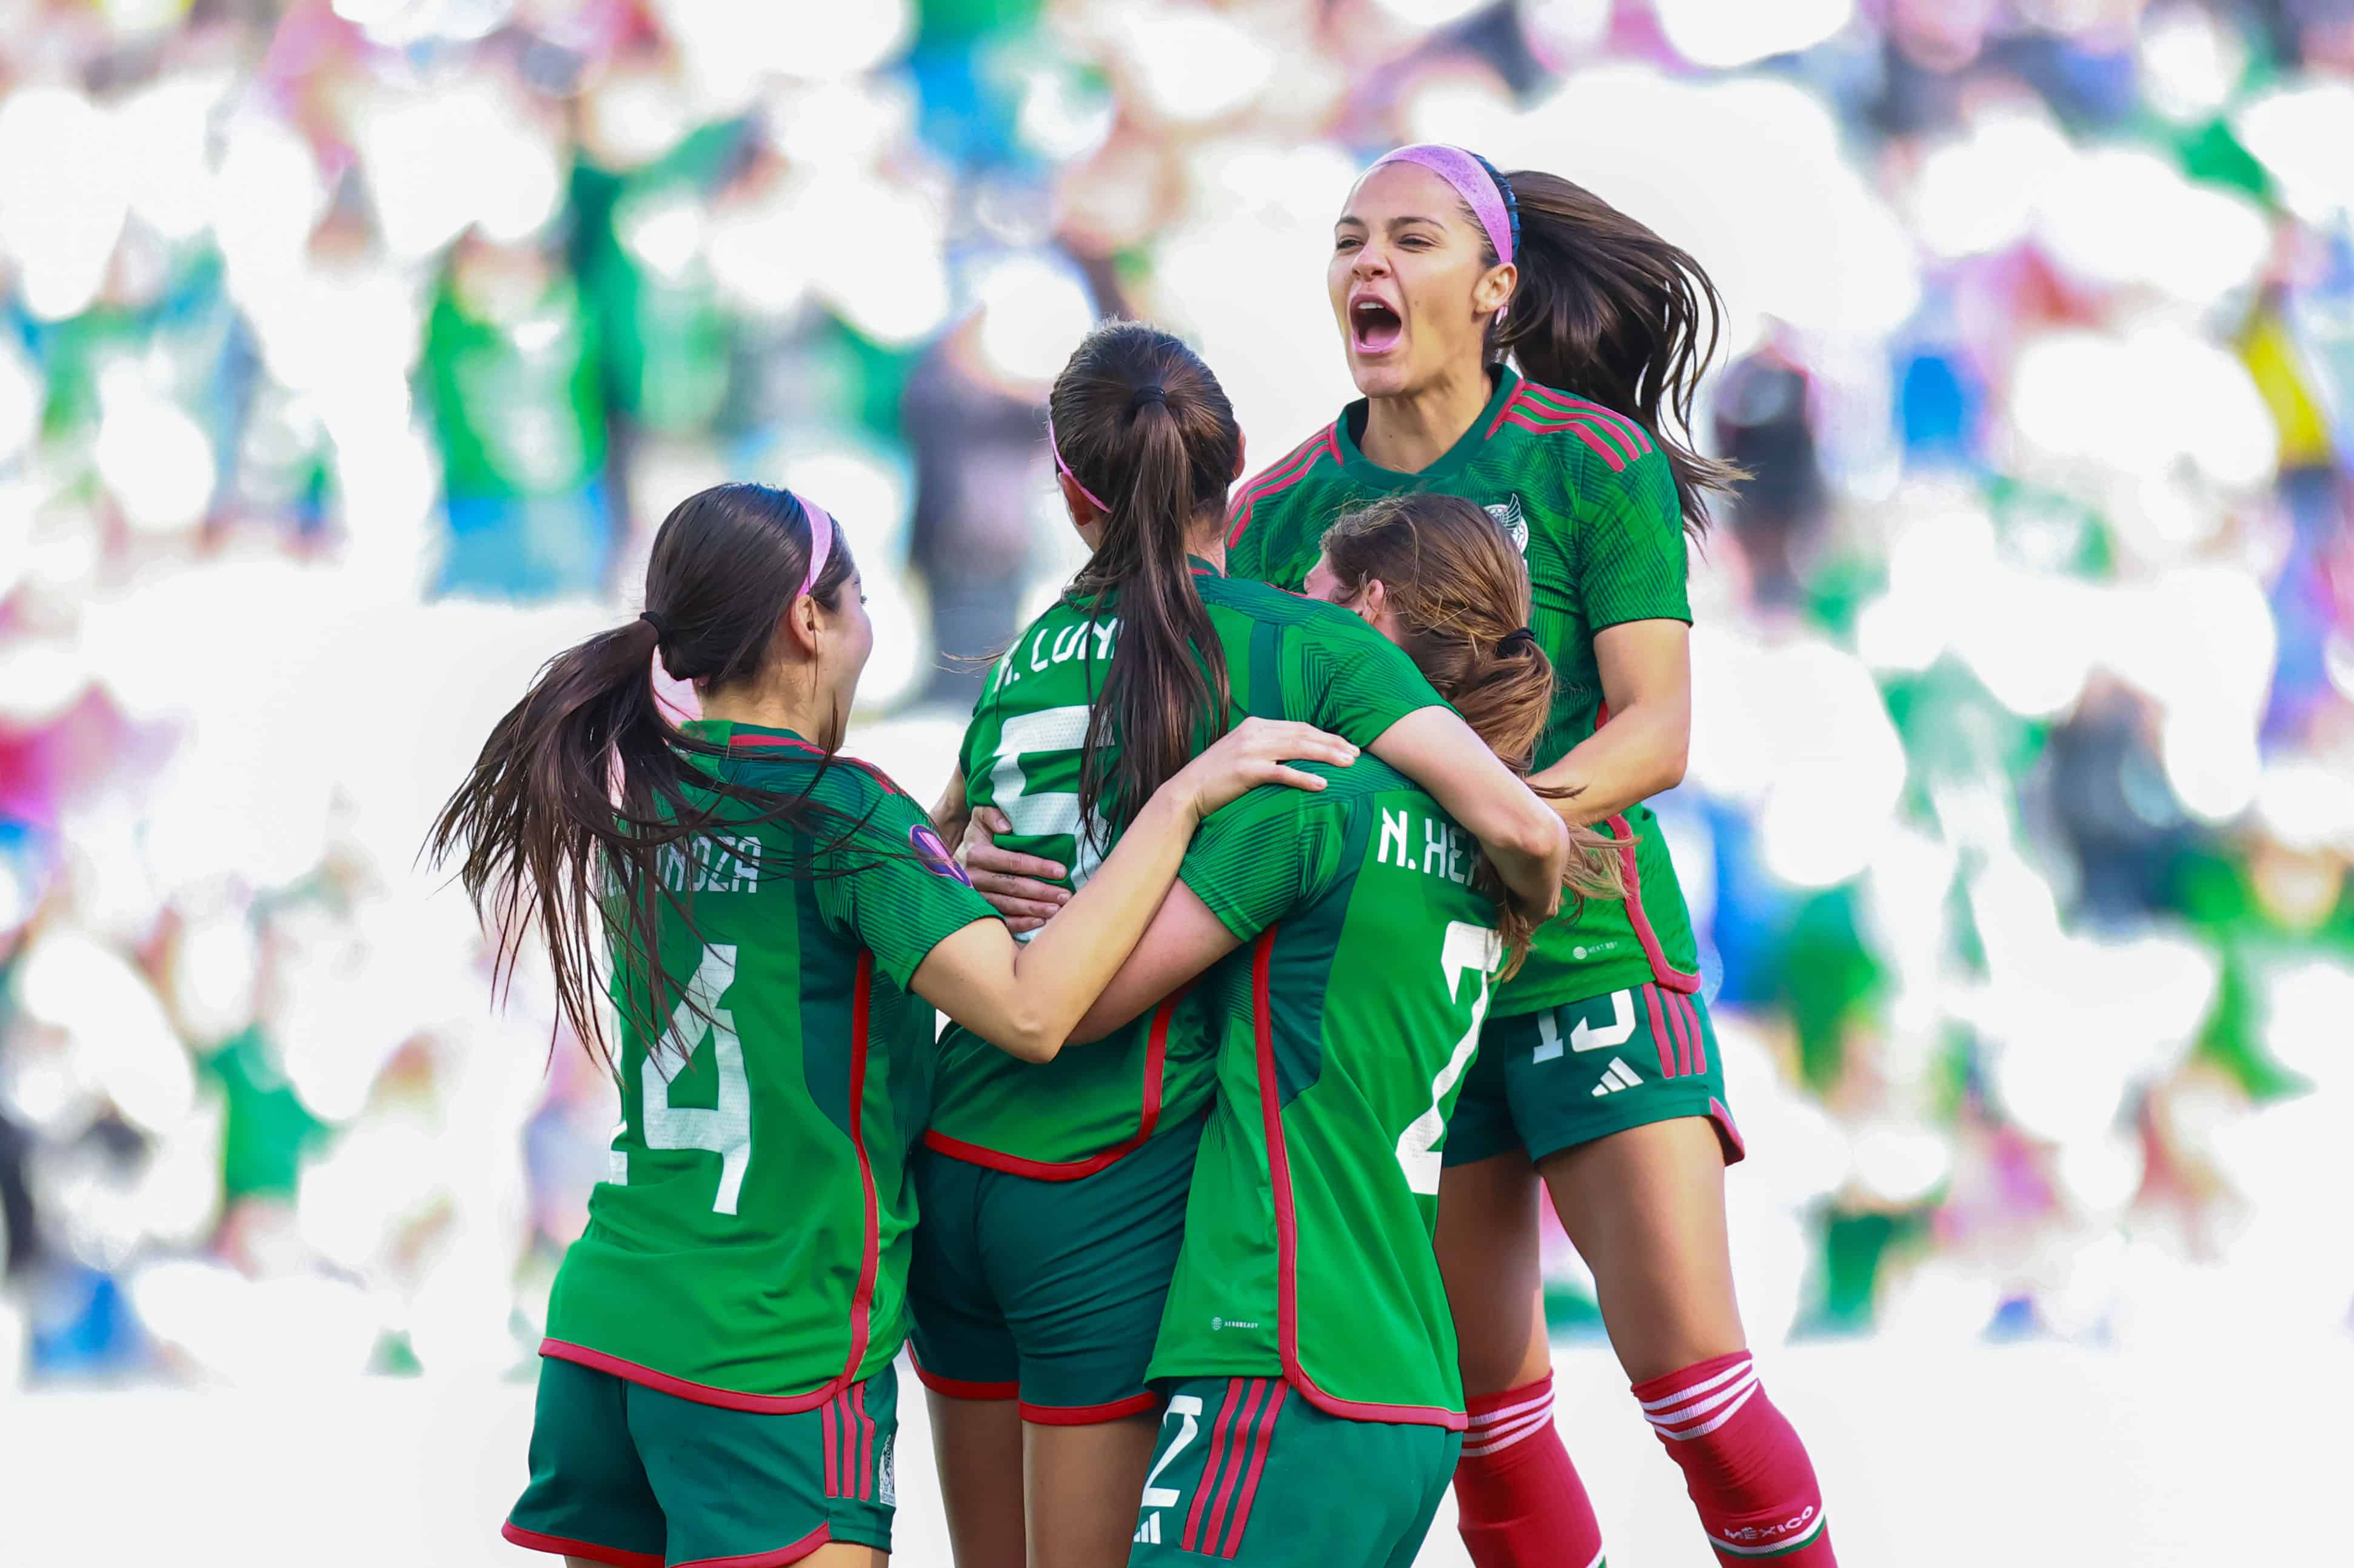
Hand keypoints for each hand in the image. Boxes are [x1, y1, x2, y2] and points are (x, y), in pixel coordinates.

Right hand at [958, 805, 1068, 934]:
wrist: (955, 854)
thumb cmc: (980, 834)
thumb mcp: (981, 816)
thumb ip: (991, 815)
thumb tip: (1006, 827)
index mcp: (977, 854)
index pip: (1013, 862)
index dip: (1038, 867)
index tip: (1061, 871)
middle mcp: (973, 877)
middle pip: (1013, 886)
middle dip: (1041, 892)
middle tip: (1065, 896)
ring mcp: (975, 896)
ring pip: (1008, 906)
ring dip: (1034, 909)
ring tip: (1057, 910)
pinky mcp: (978, 910)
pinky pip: (1001, 919)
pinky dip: (1020, 923)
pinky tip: (1039, 922)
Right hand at [1176, 717, 1357, 818]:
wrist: (1187, 792)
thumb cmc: (1217, 778)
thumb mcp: (1242, 753)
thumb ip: (1266, 748)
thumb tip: (1294, 753)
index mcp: (1256, 725)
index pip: (1299, 727)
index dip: (1326, 735)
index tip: (1347, 745)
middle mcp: (1255, 733)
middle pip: (1303, 734)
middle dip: (1333, 743)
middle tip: (1357, 754)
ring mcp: (1250, 750)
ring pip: (1298, 749)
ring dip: (1326, 756)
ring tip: (1349, 764)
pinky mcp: (1246, 771)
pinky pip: (1282, 773)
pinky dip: (1304, 777)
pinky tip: (1323, 784)